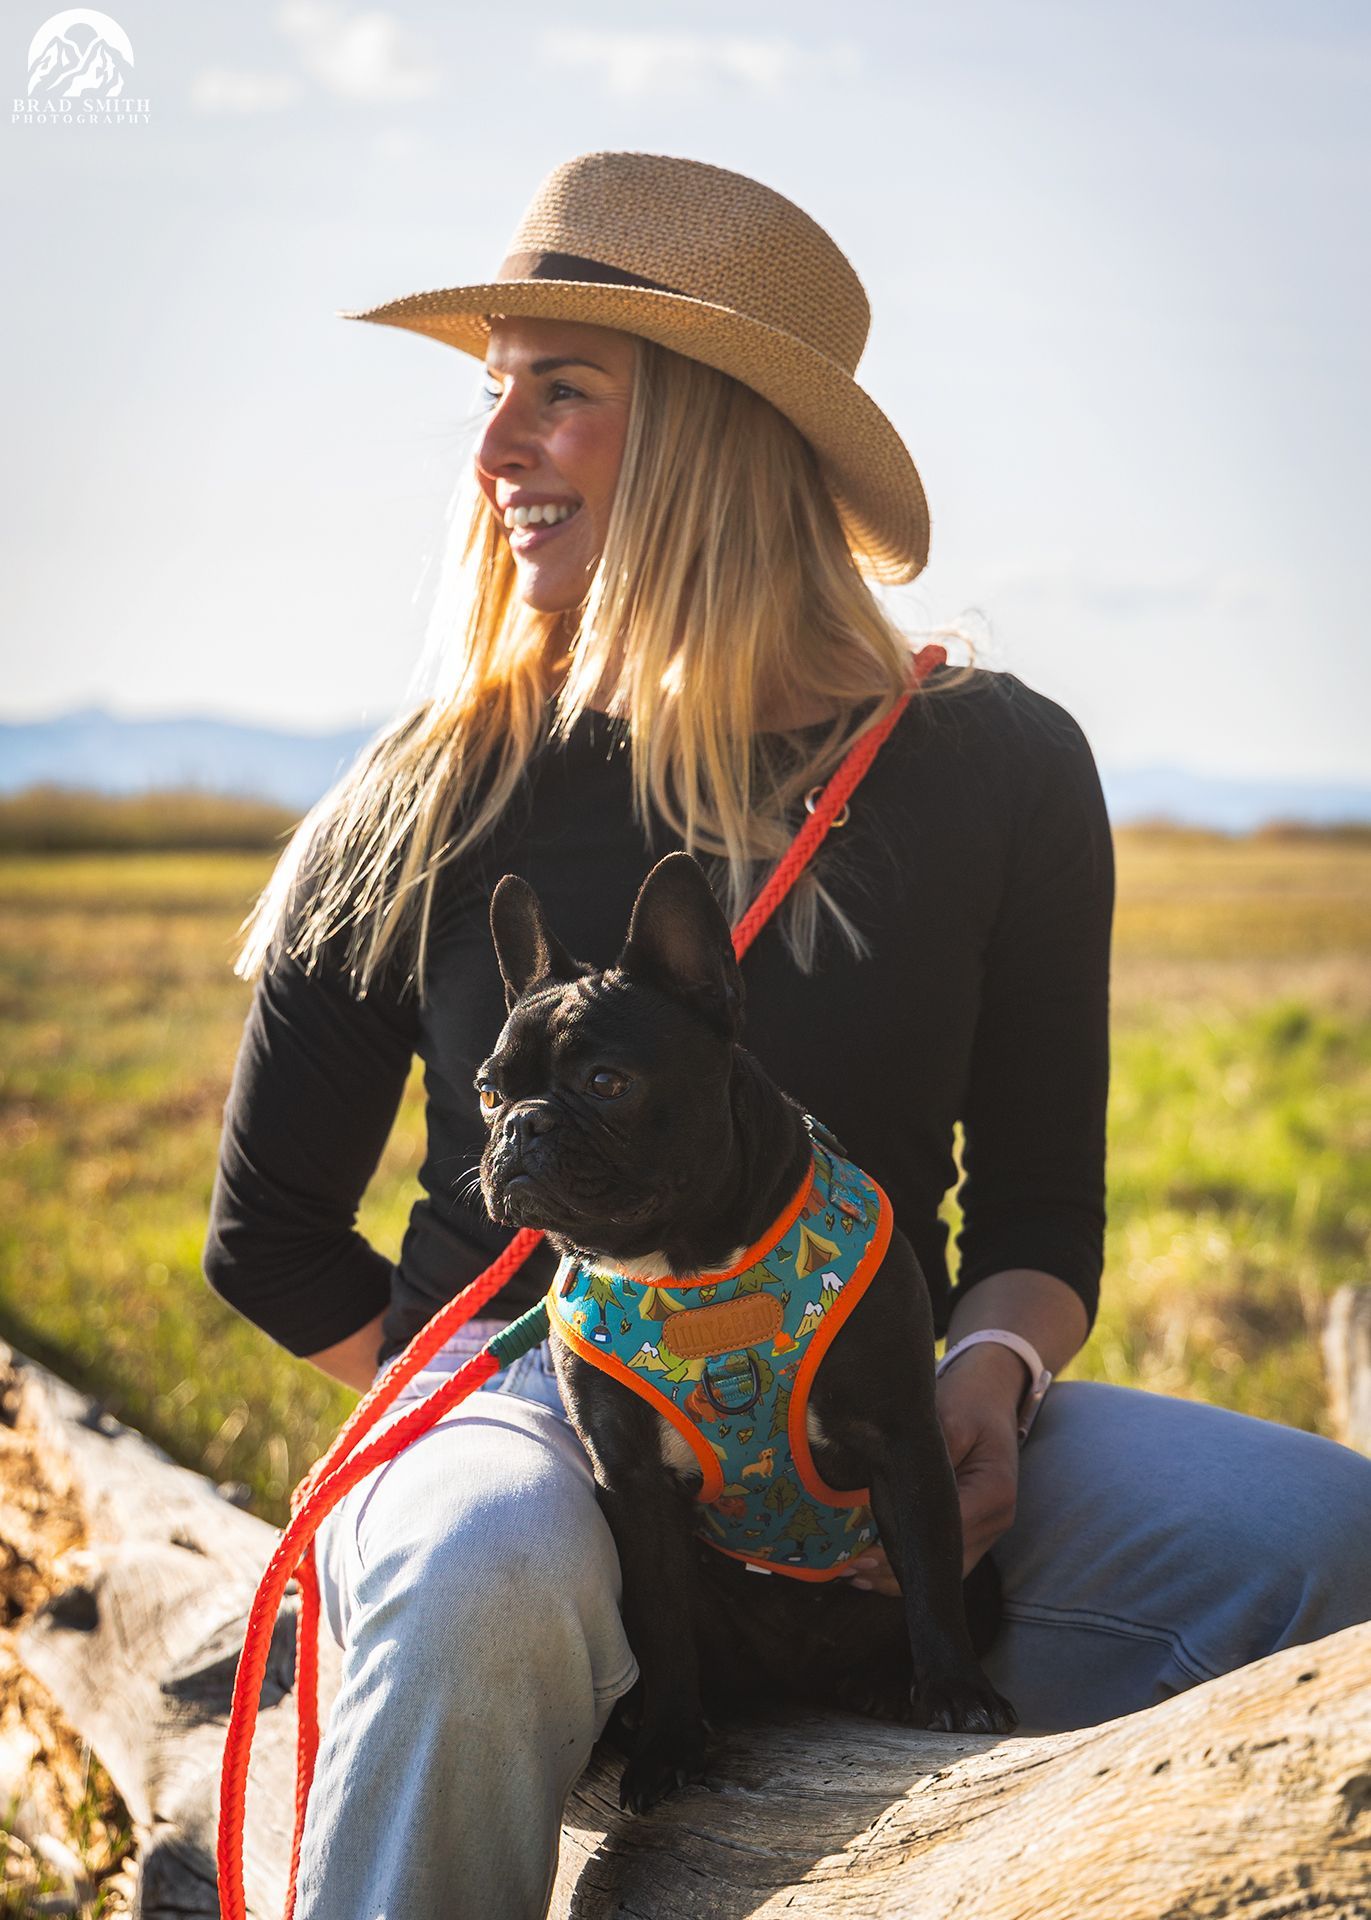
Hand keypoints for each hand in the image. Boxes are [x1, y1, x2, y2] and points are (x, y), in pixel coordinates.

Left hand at [837, 1344, 1023, 1595]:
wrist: (992, 1396)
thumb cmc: (968, 1402)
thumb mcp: (947, 1416)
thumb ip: (923, 1455)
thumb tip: (884, 1479)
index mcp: (994, 1491)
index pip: (943, 1532)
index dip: (901, 1546)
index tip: (861, 1552)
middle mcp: (996, 1520)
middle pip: (943, 1561)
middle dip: (893, 1570)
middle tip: (846, 1569)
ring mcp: (988, 1530)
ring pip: (942, 1569)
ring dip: (897, 1577)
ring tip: (851, 1574)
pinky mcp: (975, 1531)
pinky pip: (941, 1559)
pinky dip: (908, 1568)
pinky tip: (872, 1571)